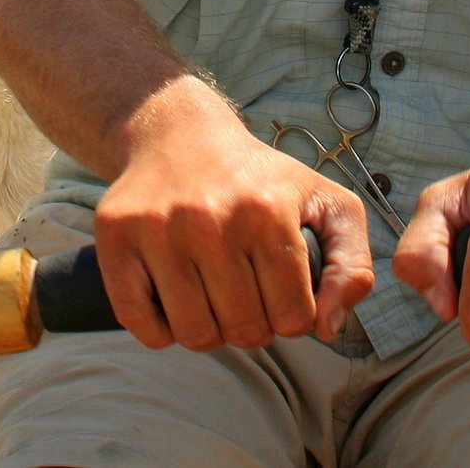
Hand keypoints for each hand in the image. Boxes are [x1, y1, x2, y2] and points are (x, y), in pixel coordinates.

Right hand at [91, 95, 374, 351]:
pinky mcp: (116, 235)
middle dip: (253, 325)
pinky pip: (141, 324)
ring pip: (194, 334)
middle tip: (246, 292)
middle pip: (244, 331)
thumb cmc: (262, 180)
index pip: (294, 319)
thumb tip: (329, 328)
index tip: (282, 289)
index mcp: (268, 211)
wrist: (179, 134)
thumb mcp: (328, 204)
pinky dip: (161, 330)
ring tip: (213, 296)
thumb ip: (353, 265)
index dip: (293, 316)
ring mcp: (158, 227)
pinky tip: (174, 299)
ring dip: (209, 329)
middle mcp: (211, 218)